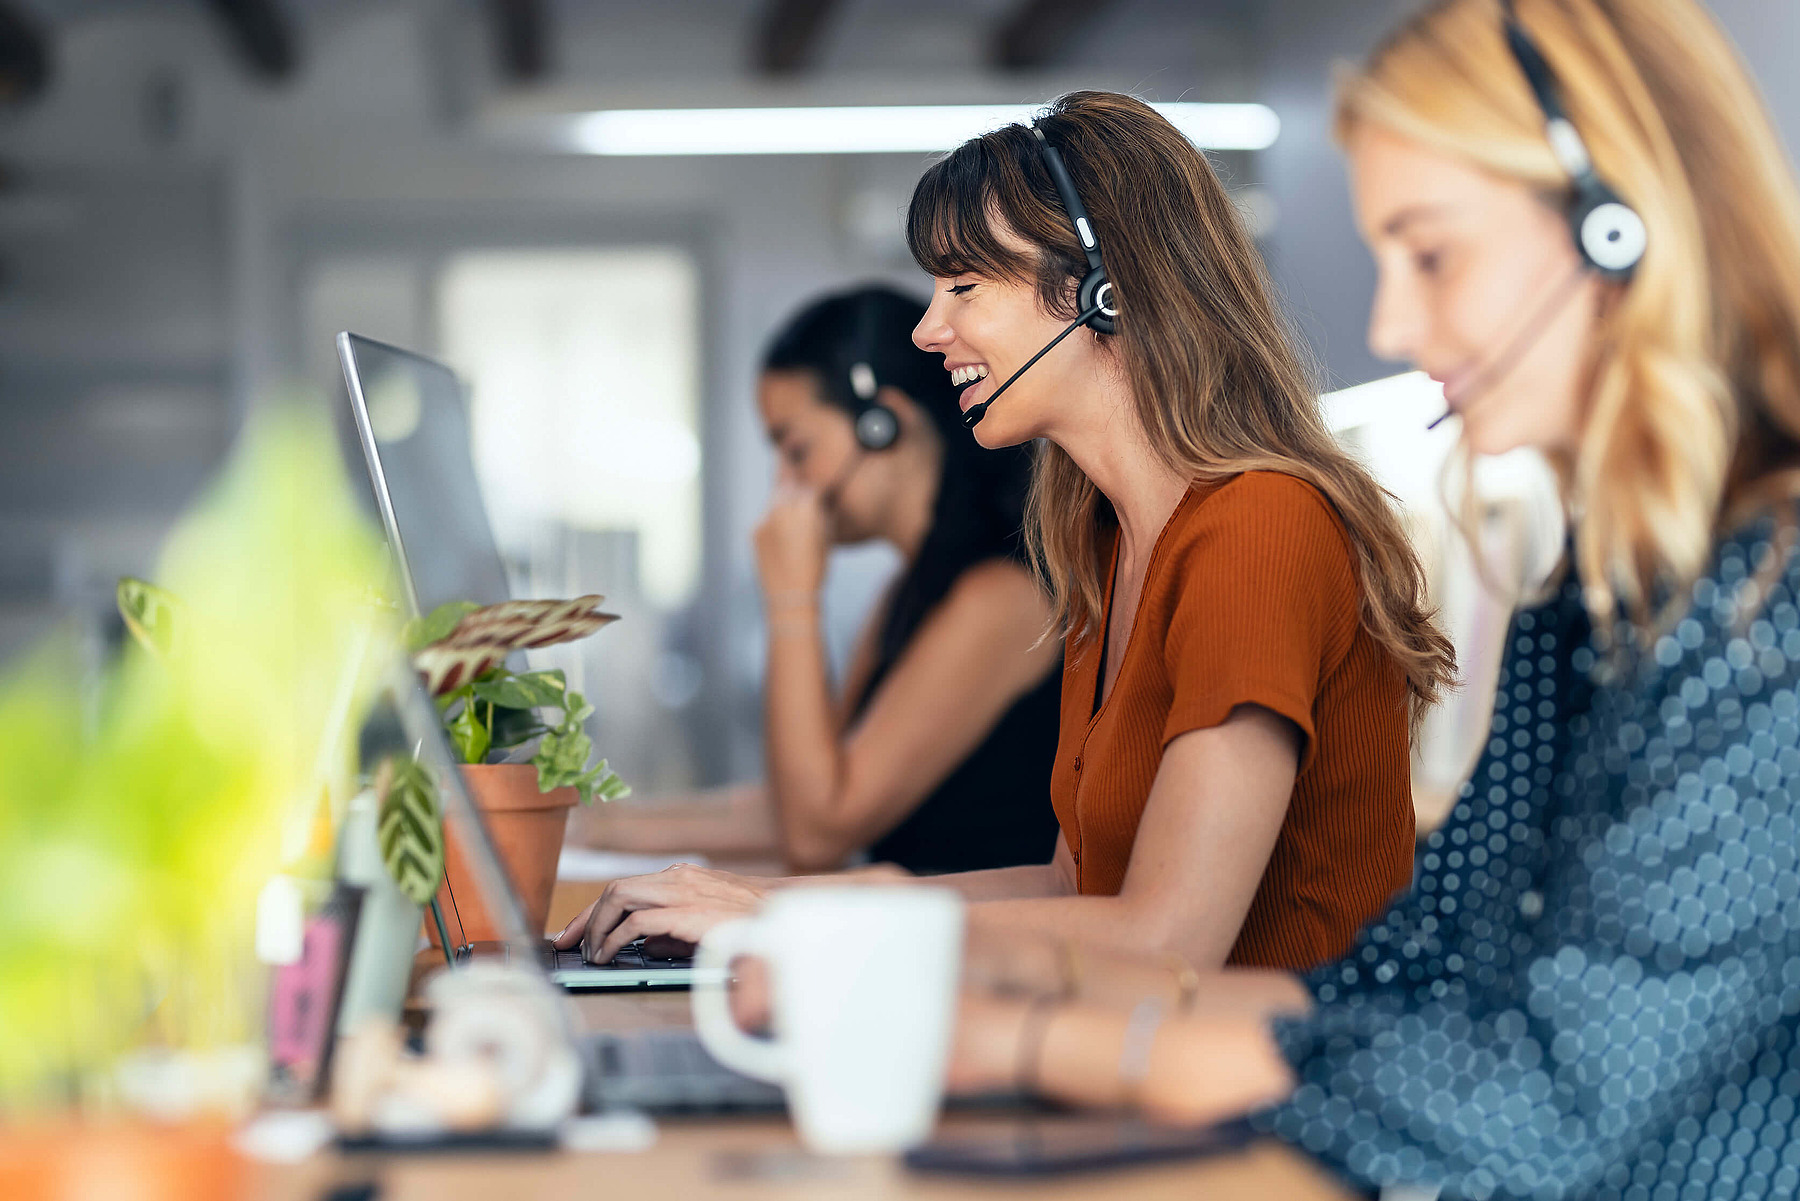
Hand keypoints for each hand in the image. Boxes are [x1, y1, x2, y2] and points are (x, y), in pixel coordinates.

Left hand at [550, 864, 775, 964]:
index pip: (627, 888)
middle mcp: (677, 878)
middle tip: (568, 943)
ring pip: (619, 896)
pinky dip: (615, 939)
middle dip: (586, 917)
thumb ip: (673, 932)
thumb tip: (645, 946)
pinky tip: (609, 957)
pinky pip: (636, 922)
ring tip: (590, 953)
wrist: (784, 920)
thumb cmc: (750, 924)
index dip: (596, 911)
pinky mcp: (686, 912)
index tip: (576, 932)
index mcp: (681, 878)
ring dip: (596, 926)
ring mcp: (682, 891)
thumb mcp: (704, 925)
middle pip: (615, 888)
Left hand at [754, 475, 829, 596]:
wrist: (790, 594)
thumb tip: (819, 499)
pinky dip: (772, 519)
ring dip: (783, 500)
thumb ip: (822, 513)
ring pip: (774, 499)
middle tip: (799, 490)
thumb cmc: (816, 569)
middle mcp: (783, 509)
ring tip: (791, 513)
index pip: (809, 487)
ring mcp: (766, 518)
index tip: (816, 494)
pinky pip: (765, 516)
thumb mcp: (827, 539)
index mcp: (806, 509)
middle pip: (788, 486)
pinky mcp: (754, 530)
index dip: (814, 490)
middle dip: (794, 486)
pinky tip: (780, 534)